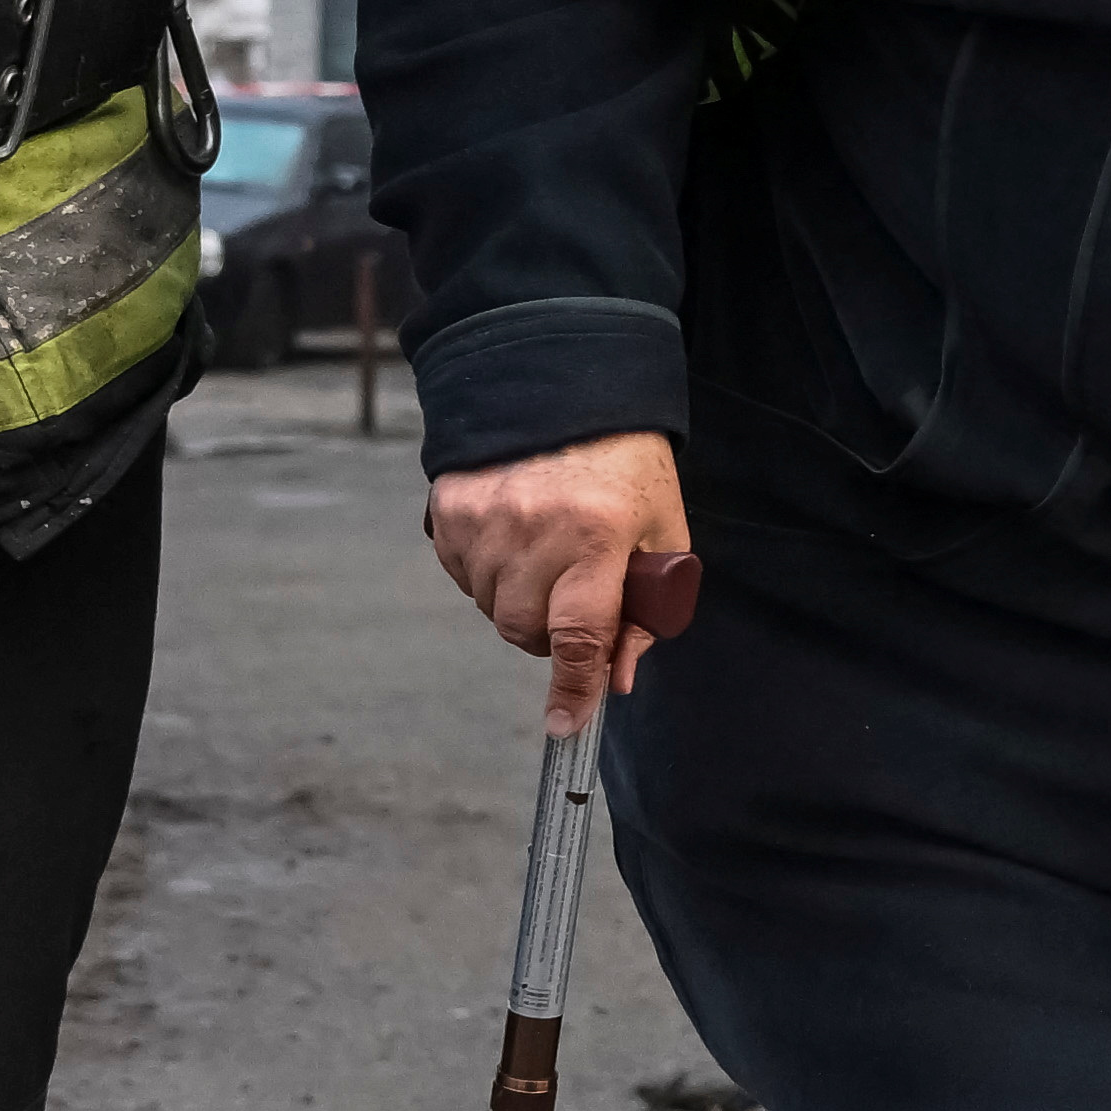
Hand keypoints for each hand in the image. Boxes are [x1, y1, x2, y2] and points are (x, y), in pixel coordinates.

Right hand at [427, 432, 693, 735]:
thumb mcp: (660, 533)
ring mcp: (484, 519)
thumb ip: (646, 612)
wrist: (567, 385)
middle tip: (573, 600)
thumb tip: (618, 680)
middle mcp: (534, 529)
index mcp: (596, 535)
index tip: (567, 725)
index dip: (575, 687)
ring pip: (490, 606)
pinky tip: (515, 538)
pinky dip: (487, 573)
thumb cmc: (626, 465)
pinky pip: (462, 574)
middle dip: (550, 633)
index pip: (579, 634)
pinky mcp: (449, 508)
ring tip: (547, 556)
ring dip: (518, 601)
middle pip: (524, 629)